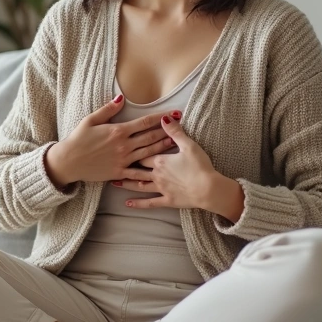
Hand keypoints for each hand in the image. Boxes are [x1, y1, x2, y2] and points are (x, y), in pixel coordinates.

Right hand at [45, 95, 179, 187]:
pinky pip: (138, 172)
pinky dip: (150, 170)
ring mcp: (122, 160)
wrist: (68, 161)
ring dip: (163, 147)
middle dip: (167, 130)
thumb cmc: (77, 139)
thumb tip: (122, 98)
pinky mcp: (119, 172)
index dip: (161, 118)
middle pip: (150, 137)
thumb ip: (108, 110)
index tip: (174, 113)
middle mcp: (123, 145)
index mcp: (118, 131)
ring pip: (148, 153)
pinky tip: (161, 168)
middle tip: (181, 125)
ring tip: (176, 142)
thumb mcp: (90, 120)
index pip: (144, 122)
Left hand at [111, 114, 231, 212]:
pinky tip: (127, 203)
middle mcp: (156, 175)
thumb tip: (164, 118)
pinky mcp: (167, 201)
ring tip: (113, 183)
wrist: (209, 189)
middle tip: (112, 164)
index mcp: (159, 161)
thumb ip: (175, 132)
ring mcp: (160, 189)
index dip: (133, 150)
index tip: (122, 147)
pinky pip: (149, 203)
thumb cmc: (200, 166)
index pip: (142, 153)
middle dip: (125, 166)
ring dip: (126, 184)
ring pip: (139, 185)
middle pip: (137, 169)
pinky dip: (138, 203)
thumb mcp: (189, 145)